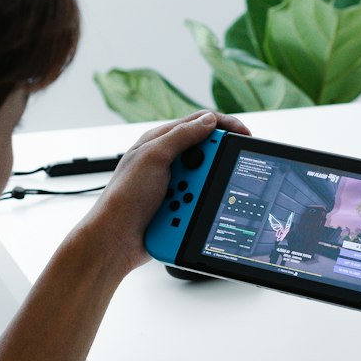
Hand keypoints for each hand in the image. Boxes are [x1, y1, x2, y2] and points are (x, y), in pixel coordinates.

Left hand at [74, 110, 249, 274]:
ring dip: (198, 195)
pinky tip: (179, 217)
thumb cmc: (125, 197)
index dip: (224, 126)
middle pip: (207, 155)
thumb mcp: (153, 157)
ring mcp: (174, 184)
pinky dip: (194, 210)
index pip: (200, 123)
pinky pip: (199, 203)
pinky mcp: (178, 205)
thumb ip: (181, 137)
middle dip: (210, 171)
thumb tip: (208, 121)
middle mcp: (169, 160)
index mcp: (161, 141)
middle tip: (203, 184)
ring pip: (205, 183)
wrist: (116, 239)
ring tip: (179, 207)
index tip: (244, 136)